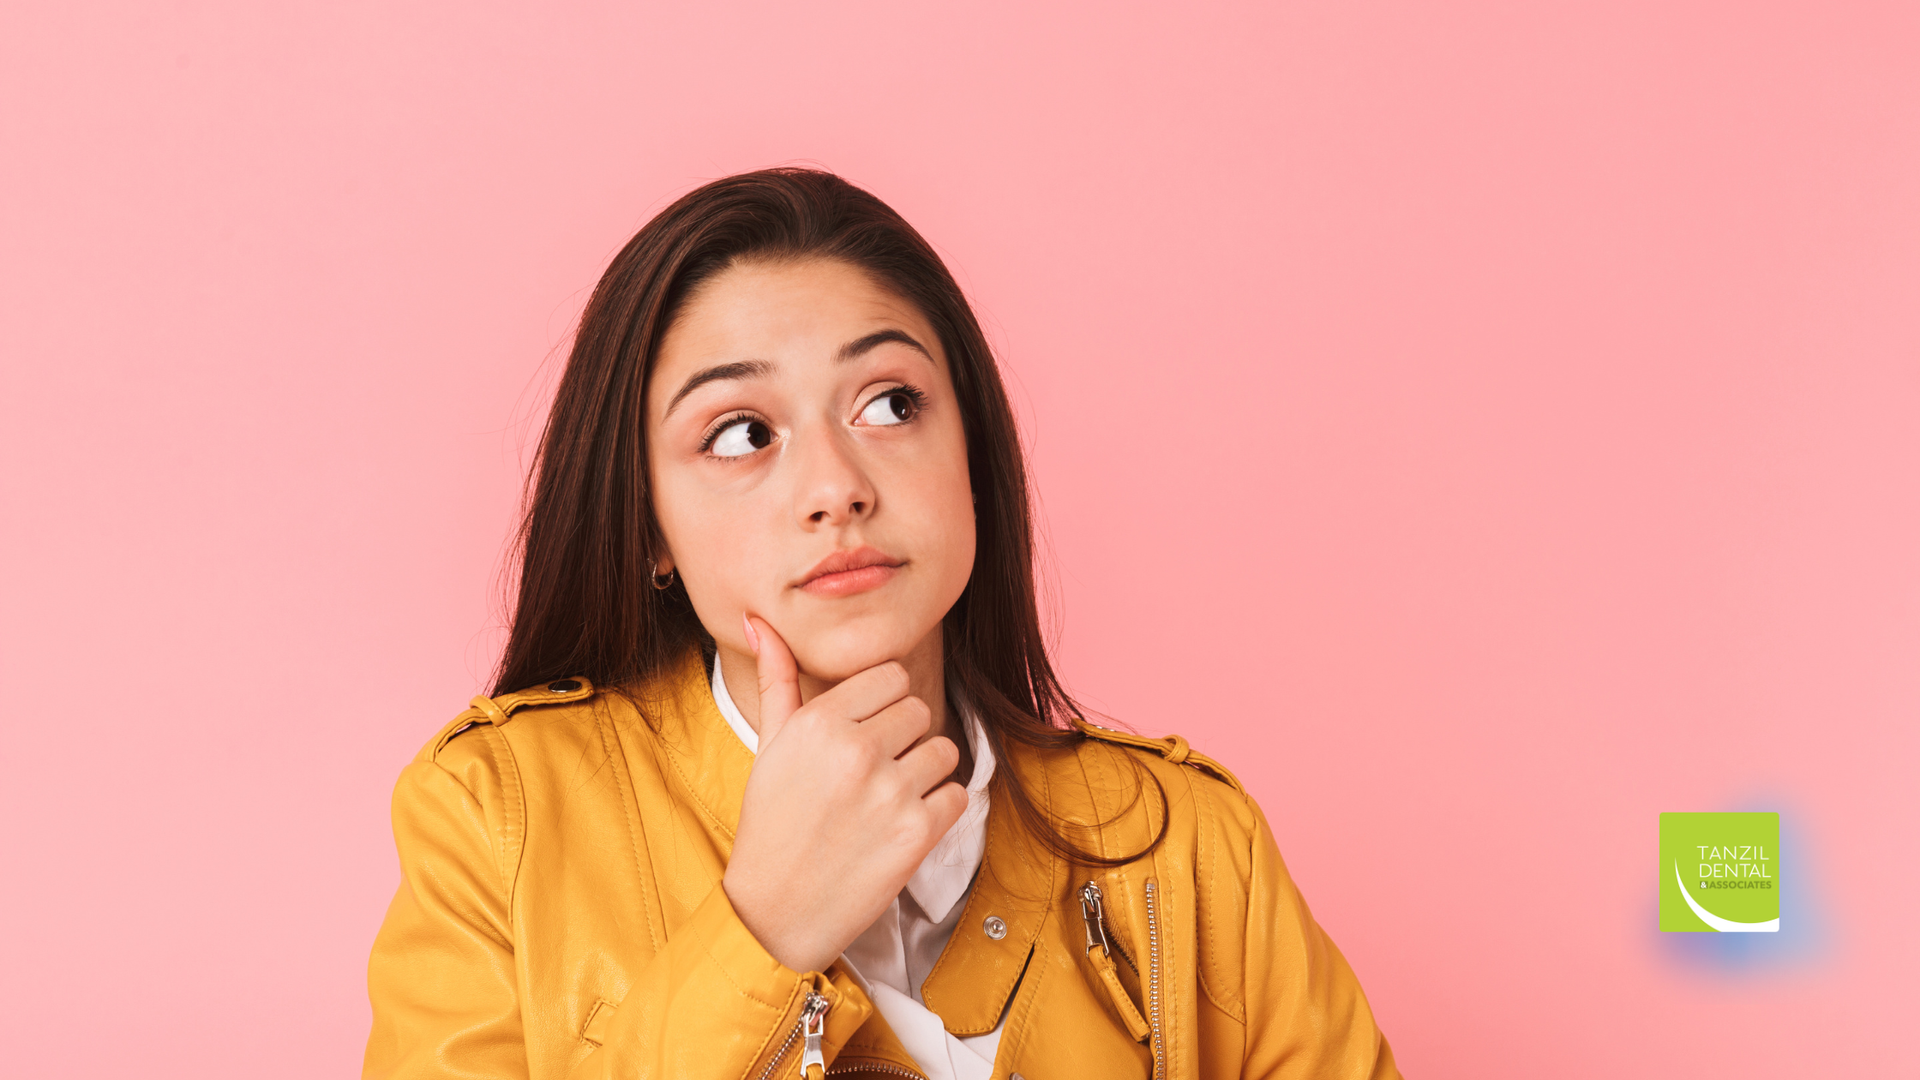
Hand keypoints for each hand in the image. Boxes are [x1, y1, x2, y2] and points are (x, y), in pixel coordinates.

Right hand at [721, 615, 968, 973]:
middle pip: (919, 710)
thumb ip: (777, 679)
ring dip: (924, 774)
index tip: (865, 733)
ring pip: (944, 750)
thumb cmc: (772, 822)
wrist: (775, 909)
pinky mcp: (916, 833)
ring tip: (887, 801)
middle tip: (872, 773)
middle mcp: (856, 749)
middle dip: (904, 738)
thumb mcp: (770, 745)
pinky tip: (902, 826)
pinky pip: (956, 795)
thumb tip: (759, 621)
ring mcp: (889, 791)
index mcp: (820, 721)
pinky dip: (938, 811)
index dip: (883, 705)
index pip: (891, 676)